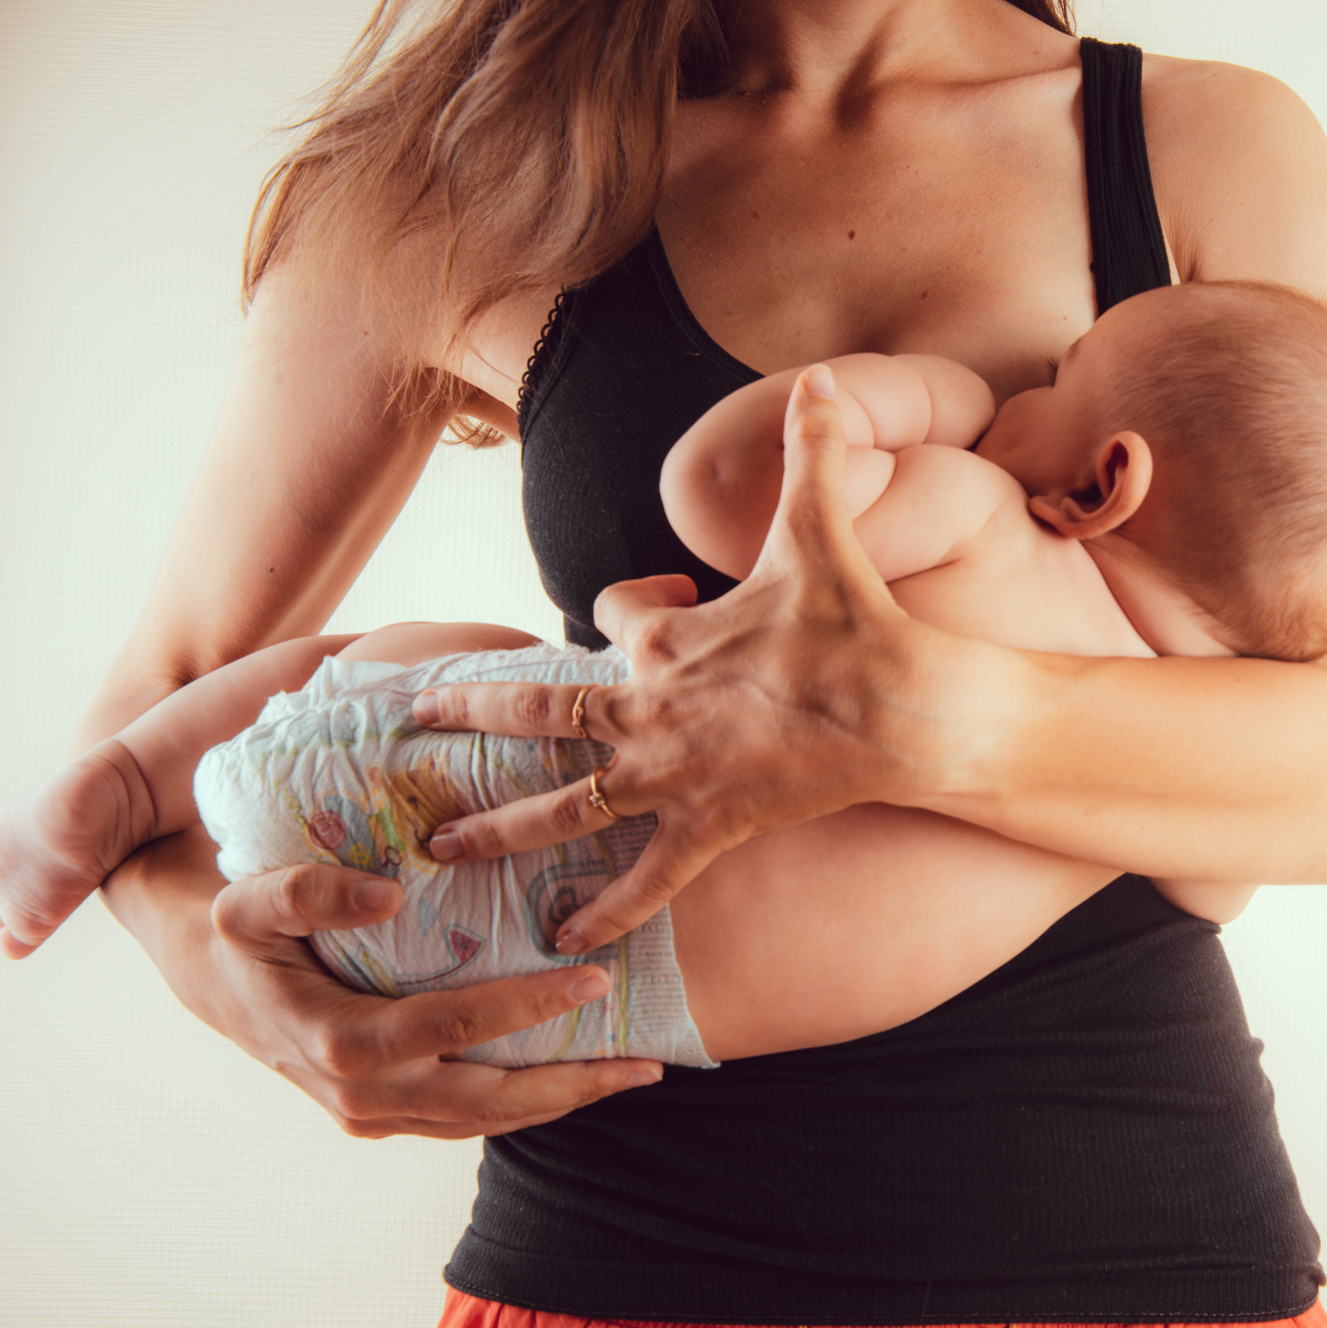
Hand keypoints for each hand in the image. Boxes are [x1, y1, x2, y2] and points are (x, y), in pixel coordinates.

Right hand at [207, 859, 660, 1136]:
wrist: (205, 978)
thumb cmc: (233, 931)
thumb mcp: (248, 900)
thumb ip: (309, 893)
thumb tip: (387, 896)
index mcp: (338, 1042)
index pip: (454, 1028)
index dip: (527, 1006)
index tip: (594, 978)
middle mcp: (361, 1096)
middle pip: (487, 1101)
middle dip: (572, 1086)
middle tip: (646, 1065)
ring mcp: (373, 1115)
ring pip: (485, 1122)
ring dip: (562, 1102)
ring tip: (634, 1074)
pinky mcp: (385, 1116)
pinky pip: (469, 1119)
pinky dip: (527, 1104)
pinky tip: (578, 1078)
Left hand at [415, 366, 942, 952]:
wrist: (906, 709)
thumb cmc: (858, 621)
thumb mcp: (825, 530)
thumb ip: (815, 454)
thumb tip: (824, 379)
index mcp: (668, 638)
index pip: (610, 618)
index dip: (624, 609)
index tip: (652, 605)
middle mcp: (650, 708)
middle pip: (540, 710)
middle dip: (469, 713)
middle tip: (408, 723)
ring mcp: (673, 774)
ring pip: (564, 803)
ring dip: (499, 828)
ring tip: (439, 851)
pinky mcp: (710, 826)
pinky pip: (648, 876)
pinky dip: (609, 909)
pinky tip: (564, 936)